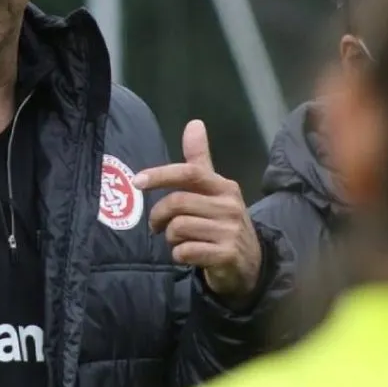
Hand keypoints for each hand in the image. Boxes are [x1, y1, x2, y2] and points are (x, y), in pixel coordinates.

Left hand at [133, 120, 261, 300]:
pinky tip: (186, 254)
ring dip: (170, 237)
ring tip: (177, 240)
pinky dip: (178, 254)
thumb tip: (194, 123)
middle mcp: (229, 206)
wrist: (250, 263)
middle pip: (177, 203)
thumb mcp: (214, 190)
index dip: (160, 175)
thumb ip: (199, 160)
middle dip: (158, 215)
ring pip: (179, 227)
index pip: (189, 173)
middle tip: (156, 226)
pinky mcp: (226, 255)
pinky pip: (186, 251)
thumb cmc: (222, 222)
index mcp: (223, 186)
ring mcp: (230, 231)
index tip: (137, 182)